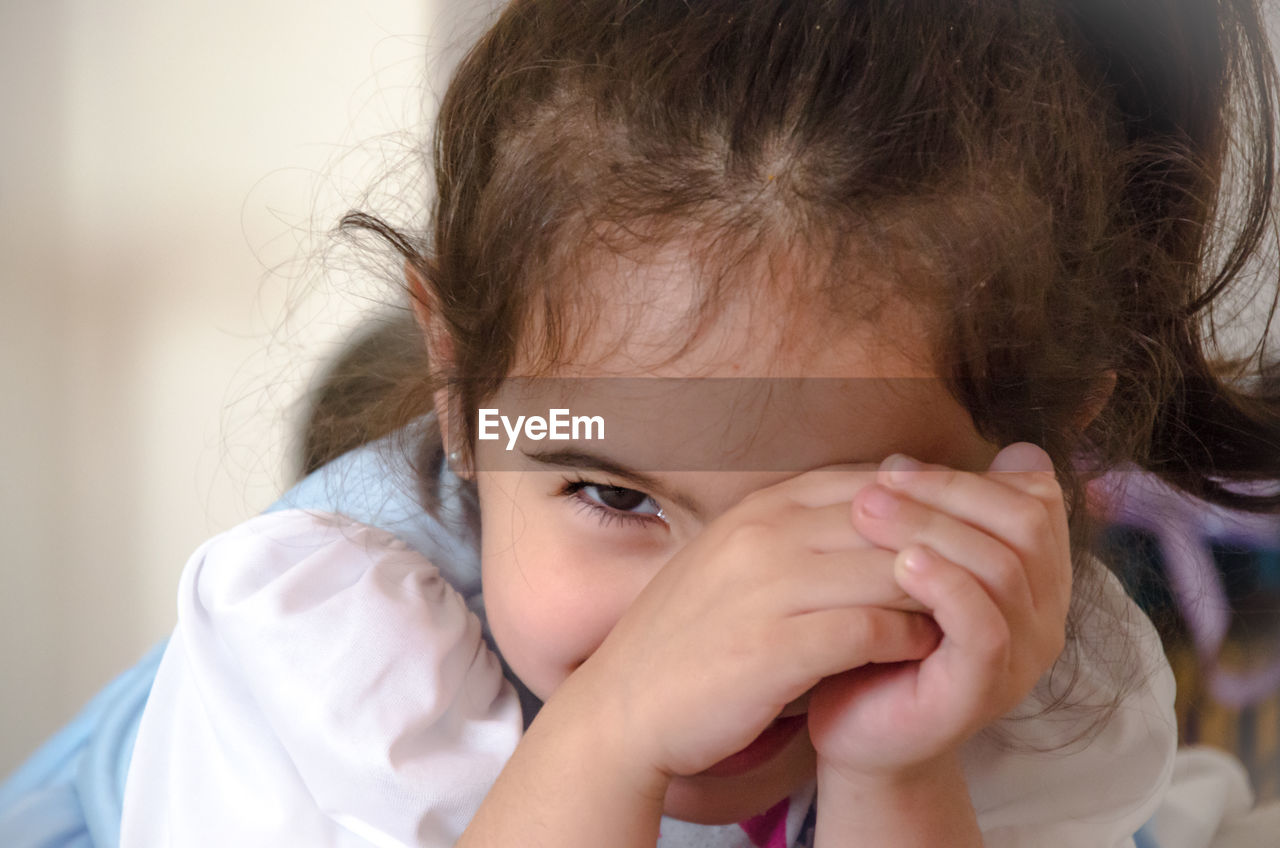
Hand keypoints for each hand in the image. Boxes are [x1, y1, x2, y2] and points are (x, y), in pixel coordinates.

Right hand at [559, 465, 941, 782]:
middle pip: (890, 520)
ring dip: (936, 591)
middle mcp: (764, 535)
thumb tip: (871, 512)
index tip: (965, 529)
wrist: (623, 705)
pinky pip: (867, 630)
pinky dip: (906, 637)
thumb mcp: (737, 562)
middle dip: (945, 542)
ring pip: (888, 569)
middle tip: (988, 569)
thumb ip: (797, 534)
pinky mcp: (773, 647)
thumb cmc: (689, 637)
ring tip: (965, 611)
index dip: (926, 503)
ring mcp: (766, 588)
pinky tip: (923, 649)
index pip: (868, 484)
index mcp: (759, 510)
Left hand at [807, 442, 1071, 778]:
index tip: (893, 469)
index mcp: (1035, 575)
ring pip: (1002, 566)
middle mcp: (1043, 614)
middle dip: (947, 491)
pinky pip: (985, 626)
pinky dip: (945, 585)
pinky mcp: (984, 690)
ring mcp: (1021, 655)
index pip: (1034, 498)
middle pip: (1025, 522)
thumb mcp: (909, 564)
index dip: (966, 474)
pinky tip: (900, 565)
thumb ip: (932, 516)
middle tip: (876, 485)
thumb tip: (918, 454)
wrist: (855, 729)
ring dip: (931, 528)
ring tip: (868, 512)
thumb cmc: (881, 636)